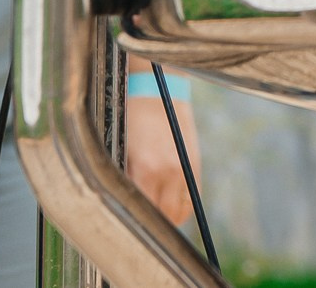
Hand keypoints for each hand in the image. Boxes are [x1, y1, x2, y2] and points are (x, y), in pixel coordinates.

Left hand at [125, 91, 199, 227]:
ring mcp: (185, 169)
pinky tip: (169, 207)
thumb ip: (124, 177)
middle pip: (162, 217)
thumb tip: (121, 201)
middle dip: (150, 223)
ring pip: (179, 212)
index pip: (142, 211)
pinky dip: (181, 209)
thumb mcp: (122, 147)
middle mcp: (169, 172)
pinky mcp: (194, 165)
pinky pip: (191, 199)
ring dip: (167, 220)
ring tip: (154, 218)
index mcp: (147, 168)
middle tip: (137, 223)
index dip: (134, 221)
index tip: (125, 225)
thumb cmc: (133, 115)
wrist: (160, 90)